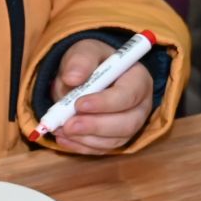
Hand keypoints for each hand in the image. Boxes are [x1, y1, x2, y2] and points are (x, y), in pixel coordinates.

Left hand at [46, 38, 154, 153]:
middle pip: (126, 124)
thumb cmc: (91, 62)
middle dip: (95, 126)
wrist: (84, 76)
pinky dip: (81, 146)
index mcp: (138, 80)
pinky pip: (102, 149)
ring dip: (85, 138)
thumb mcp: (85, 51)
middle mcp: (140, 106)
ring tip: (60, 129)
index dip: (105, 103)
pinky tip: (64, 138)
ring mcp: (129, 125)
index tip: (79, 104)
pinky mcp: (115, 139)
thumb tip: (72, 78)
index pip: (128, 95)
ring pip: (113, 140)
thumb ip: (80, 60)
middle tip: (68, 125)